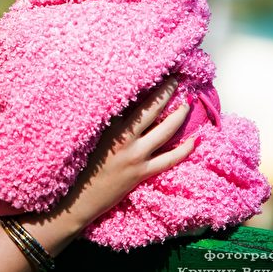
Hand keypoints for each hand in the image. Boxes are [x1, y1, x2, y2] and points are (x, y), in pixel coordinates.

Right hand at [65, 78, 193, 223]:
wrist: (78, 198)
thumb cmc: (80, 166)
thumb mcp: (89, 137)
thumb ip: (106, 121)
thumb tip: (122, 103)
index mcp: (109, 127)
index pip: (131, 101)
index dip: (146, 86)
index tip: (156, 73)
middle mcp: (125, 139)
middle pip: (152, 110)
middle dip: (166, 93)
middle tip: (177, 82)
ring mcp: (135, 157)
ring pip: (166, 131)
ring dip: (179, 116)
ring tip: (187, 104)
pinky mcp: (142, 173)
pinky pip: (170, 159)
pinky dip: (185, 149)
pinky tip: (195, 140)